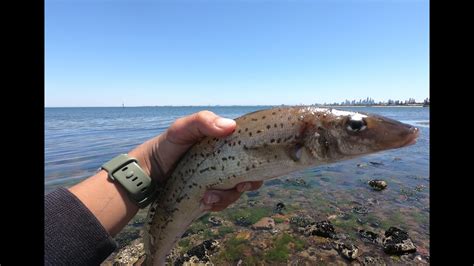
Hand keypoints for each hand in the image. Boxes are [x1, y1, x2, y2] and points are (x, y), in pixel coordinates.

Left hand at [128, 110, 262, 211]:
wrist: (148, 173)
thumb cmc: (167, 145)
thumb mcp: (181, 128)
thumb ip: (202, 121)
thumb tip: (231, 127)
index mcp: (225, 143)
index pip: (251, 150)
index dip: (257, 161)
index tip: (251, 172)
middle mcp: (225, 161)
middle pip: (250, 174)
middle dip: (247, 183)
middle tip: (237, 186)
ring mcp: (218, 179)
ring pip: (236, 191)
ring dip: (226, 197)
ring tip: (207, 197)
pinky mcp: (210, 194)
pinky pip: (223, 203)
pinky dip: (216, 204)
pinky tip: (204, 202)